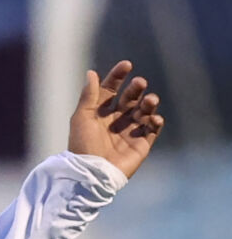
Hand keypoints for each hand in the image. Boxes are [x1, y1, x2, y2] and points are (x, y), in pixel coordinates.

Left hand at [67, 61, 163, 178]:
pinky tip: (154, 119)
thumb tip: (92, 72)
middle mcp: (116, 120)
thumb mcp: (82, 118)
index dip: (118, 76)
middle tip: (140, 83)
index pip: (111, 89)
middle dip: (136, 89)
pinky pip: (153, 129)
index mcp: (100, 113)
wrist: (91, 174)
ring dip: (148, 103)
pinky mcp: (141, 144)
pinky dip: (156, 121)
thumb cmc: (82, 146)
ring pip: (144, 111)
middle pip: (130, 98)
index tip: (127, 65)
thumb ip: (88, 96)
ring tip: (149, 101)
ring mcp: (130, 131)